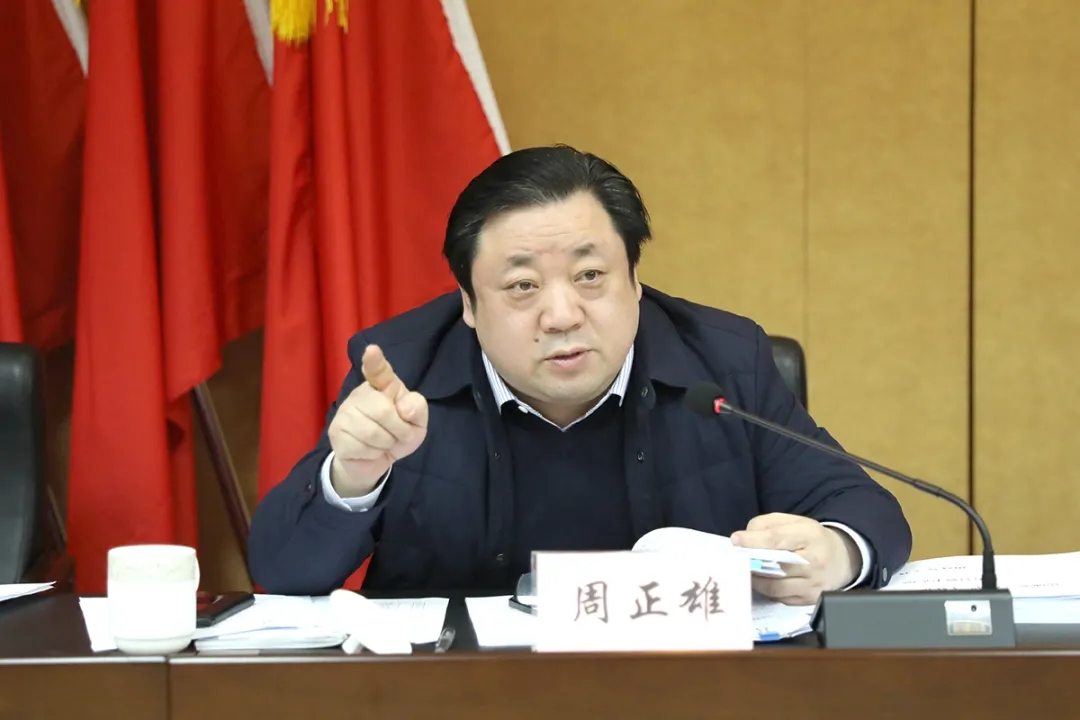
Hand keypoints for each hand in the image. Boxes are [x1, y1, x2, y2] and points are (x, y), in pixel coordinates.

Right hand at [327, 344, 427, 496]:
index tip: (372, 350)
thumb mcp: (416, 422)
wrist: (376, 461)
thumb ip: (417, 409)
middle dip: (399, 430)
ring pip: (372, 433)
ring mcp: (344, 413)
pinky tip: (370, 451)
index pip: (378, 370)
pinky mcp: (336, 433)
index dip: (374, 361)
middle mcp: (360, 394)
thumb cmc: (397, 433)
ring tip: (384, 443)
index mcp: (382, 385)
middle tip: (399, 435)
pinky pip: (361, 448)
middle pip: (382, 410)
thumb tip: (405, 408)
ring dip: (386, 444)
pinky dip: (373, 454)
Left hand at [730, 513, 859, 605]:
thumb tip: (744, 538)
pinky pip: (781, 599)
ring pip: (775, 587)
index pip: (777, 539)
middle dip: (751, 563)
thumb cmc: (812, 538)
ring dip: (756, 581)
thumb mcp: (794, 522)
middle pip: (775, 566)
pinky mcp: (810, 600)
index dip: (753, 541)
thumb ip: (767, 524)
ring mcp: (813, 585)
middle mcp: (814, 562)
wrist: (842, 559)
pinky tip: (761, 582)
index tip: (736, 540)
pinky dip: (767, 591)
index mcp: (810, 536)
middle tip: (736, 560)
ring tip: (746, 572)